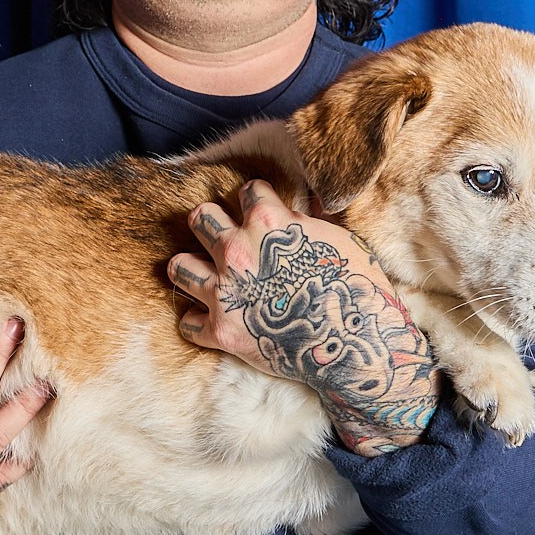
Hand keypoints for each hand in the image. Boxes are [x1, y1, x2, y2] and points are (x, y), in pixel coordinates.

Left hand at [167, 179, 438, 455]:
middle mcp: (238, 251)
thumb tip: (294, 208)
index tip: (262, 215)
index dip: (257, 201)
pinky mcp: (221, 331)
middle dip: (211, 225)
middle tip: (223, 238)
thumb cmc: (354, 287)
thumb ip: (302, 221)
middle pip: (200, 218)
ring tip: (204, 274)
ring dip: (192, 269)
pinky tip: (213, 319)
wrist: (353, 344)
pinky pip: (188, 322)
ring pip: (180, 267)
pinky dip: (199, 322)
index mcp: (268, 222)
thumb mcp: (336, 238)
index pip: (247, 191)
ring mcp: (226, 292)